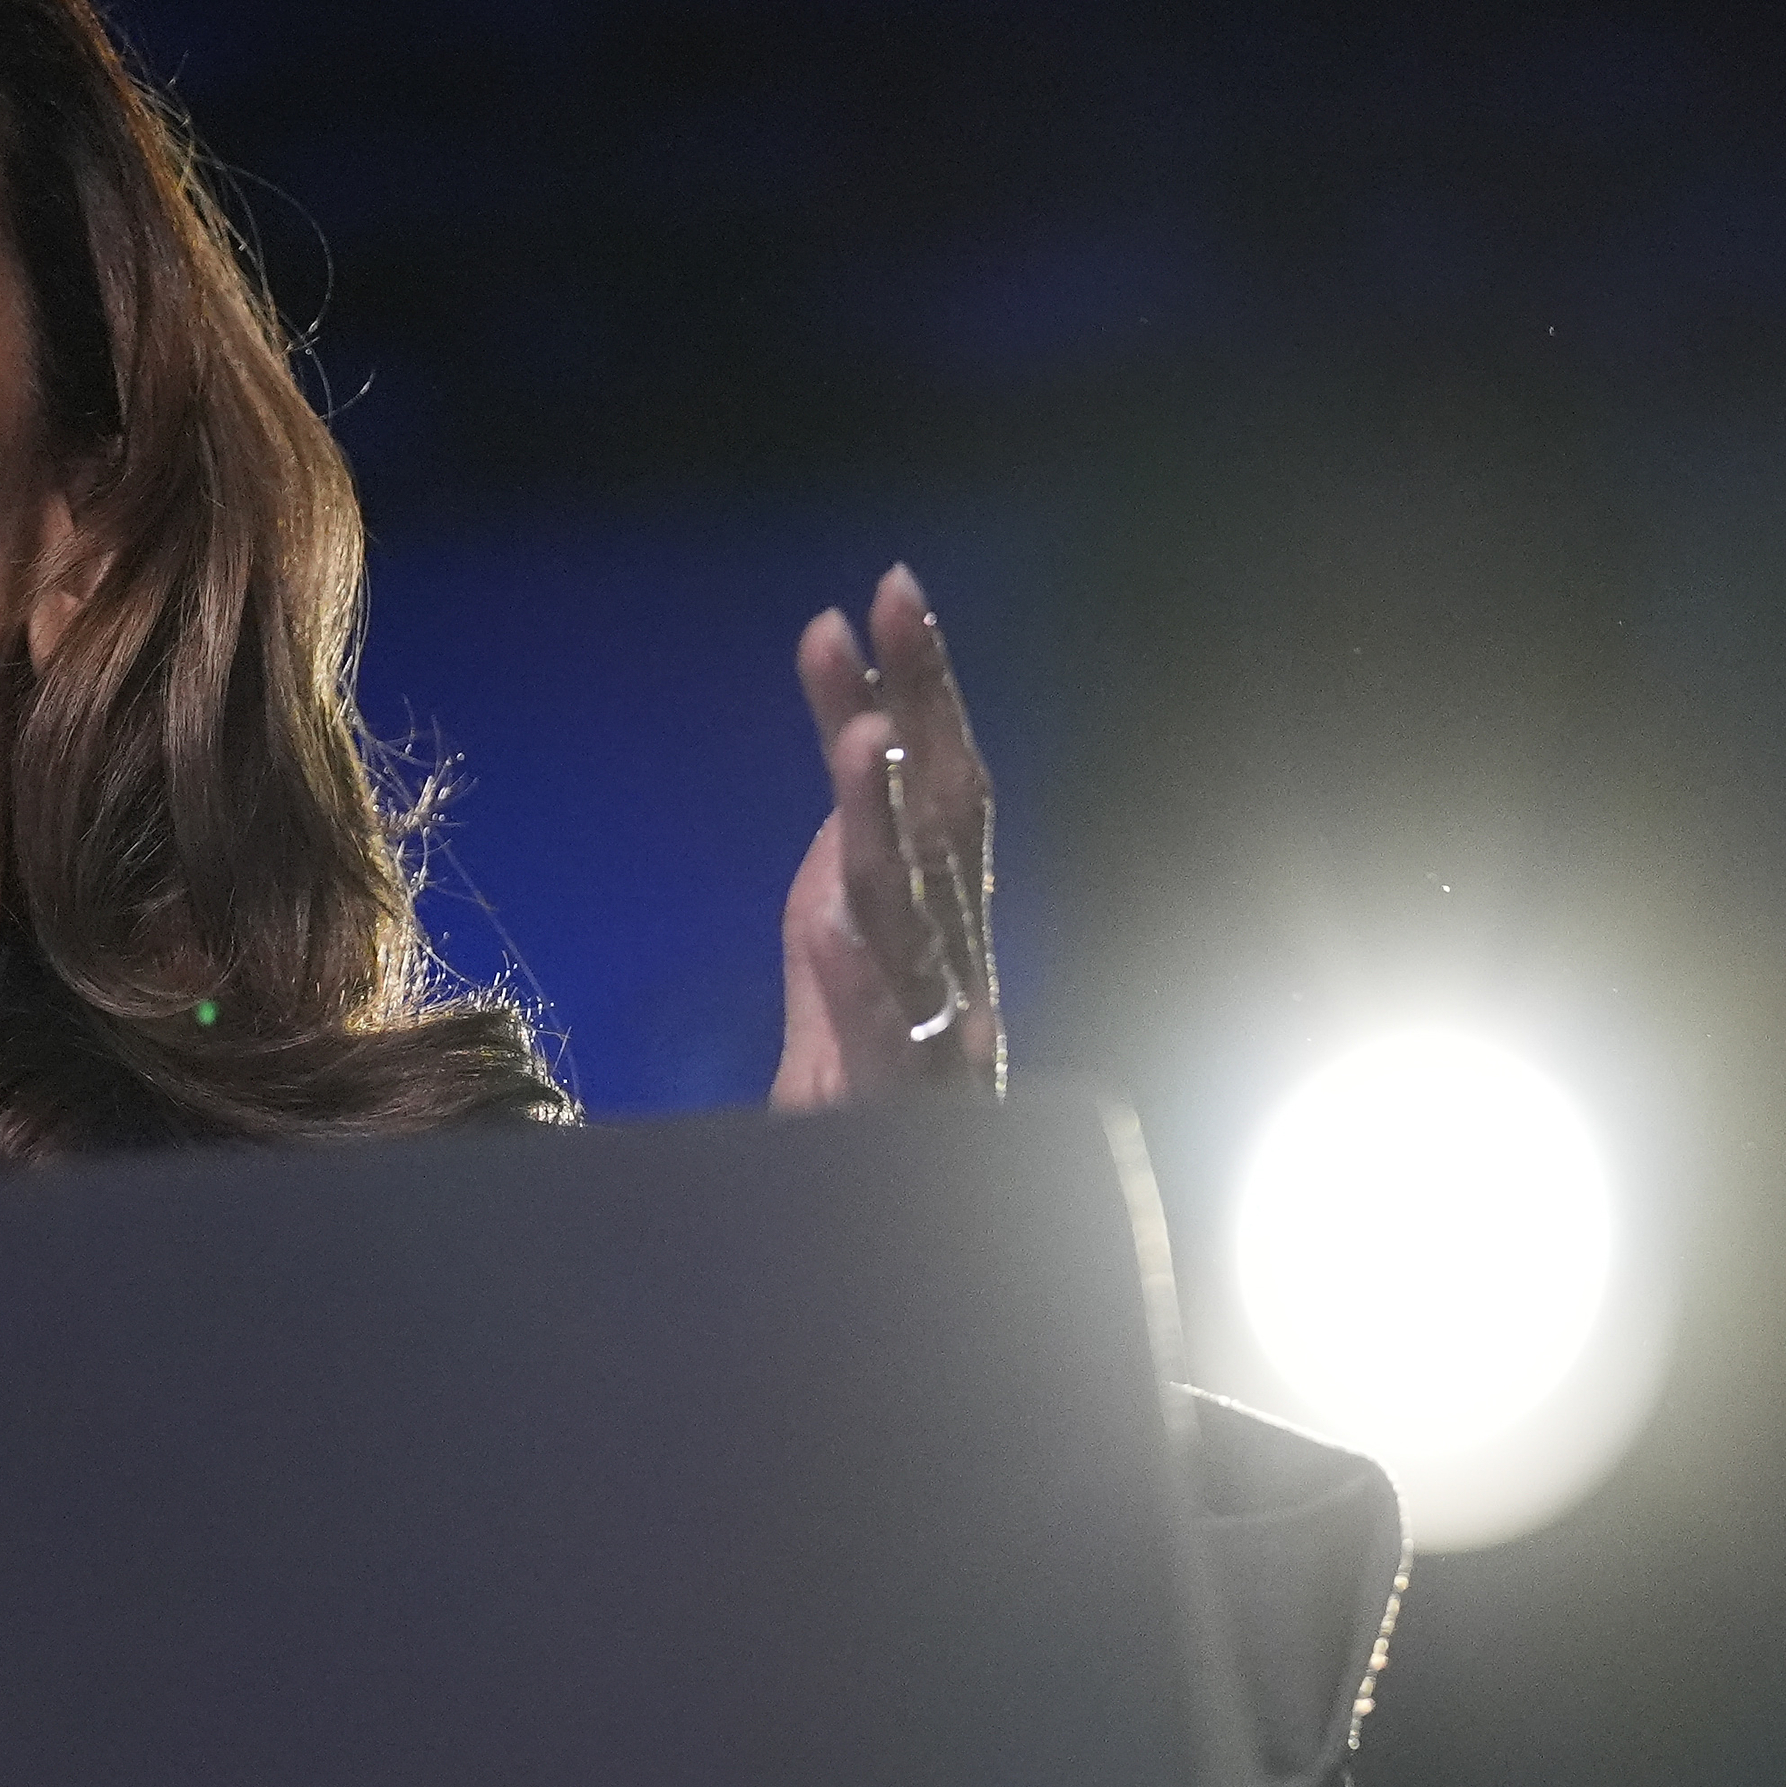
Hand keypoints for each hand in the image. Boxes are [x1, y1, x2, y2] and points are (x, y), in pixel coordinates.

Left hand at [770, 564, 1002, 1107]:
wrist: (872, 1199)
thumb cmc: (862, 1057)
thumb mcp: (837, 921)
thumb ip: (848, 833)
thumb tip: (858, 722)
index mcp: (941, 901)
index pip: (937, 770)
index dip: (922, 680)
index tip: (886, 587)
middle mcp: (954, 947)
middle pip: (944, 812)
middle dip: (923, 706)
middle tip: (889, 611)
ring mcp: (938, 1021)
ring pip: (915, 911)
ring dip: (886, 822)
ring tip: (861, 744)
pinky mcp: (904, 1097)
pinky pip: (885, 1033)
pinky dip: (863, 981)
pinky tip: (831, 928)